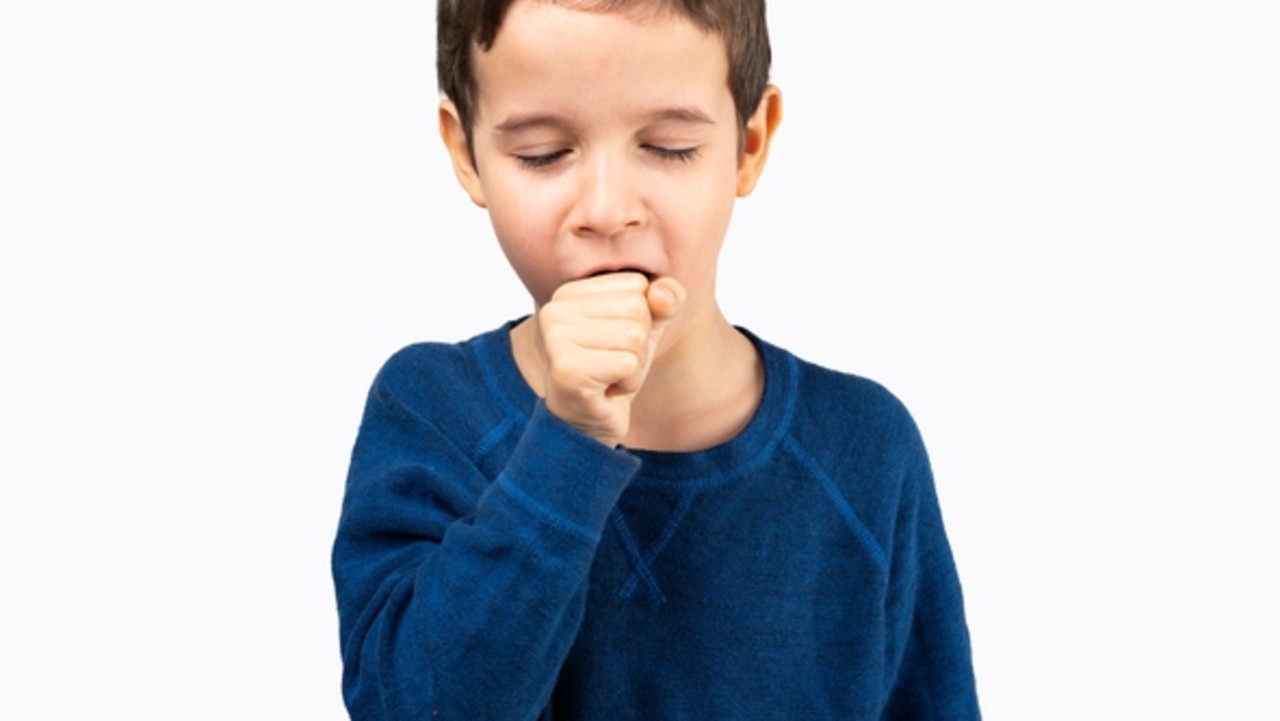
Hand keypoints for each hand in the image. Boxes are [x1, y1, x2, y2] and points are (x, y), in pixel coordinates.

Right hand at [536, 272, 684, 446]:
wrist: (588, 422)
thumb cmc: (613, 370)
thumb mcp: (646, 327)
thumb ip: (663, 301)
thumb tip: (664, 295)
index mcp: (570, 291)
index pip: (636, 284)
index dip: (641, 317)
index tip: (614, 342)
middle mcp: (556, 310)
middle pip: (636, 307)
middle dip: (639, 343)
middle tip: (614, 364)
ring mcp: (557, 339)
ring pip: (634, 335)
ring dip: (635, 365)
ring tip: (610, 376)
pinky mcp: (568, 369)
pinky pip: (629, 364)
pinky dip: (629, 383)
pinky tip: (607, 390)